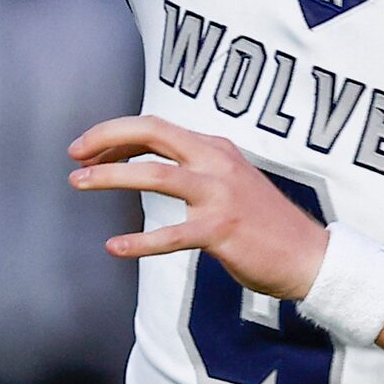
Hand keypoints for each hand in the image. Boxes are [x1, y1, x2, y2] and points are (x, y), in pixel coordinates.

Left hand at [69, 115, 329, 299]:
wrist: (310, 257)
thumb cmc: (264, 225)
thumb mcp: (230, 182)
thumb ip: (195, 170)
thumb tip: (147, 168)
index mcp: (216, 148)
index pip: (157, 127)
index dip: (116, 132)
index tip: (87, 147)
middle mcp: (217, 162)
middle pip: (153, 133)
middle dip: (107, 138)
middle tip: (74, 153)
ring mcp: (220, 195)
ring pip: (155, 174)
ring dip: (110, 176)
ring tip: (78, 182)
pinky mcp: (222, 231)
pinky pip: (171, 235)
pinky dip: (139, 241)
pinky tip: (114, 247)